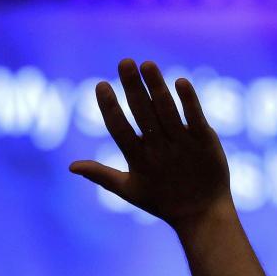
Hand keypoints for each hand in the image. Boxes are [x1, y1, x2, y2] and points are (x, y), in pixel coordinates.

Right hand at [70, 59, 230, 230]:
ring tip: (147, 64)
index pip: (120, 130)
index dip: (110, 108)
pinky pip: (195, 117)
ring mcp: (183, 145)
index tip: (101, 84)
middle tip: (124, 61)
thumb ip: (100, 175)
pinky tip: (179, 81)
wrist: (202, 214)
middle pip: (143, 114)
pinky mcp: (205, 141)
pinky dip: (188, 100)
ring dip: (157, 86)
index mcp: (138, 161)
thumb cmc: (162, 201)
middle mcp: (160, 151)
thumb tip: (71, 166)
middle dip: (133, 87)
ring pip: (168, 111)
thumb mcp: (129, 190)